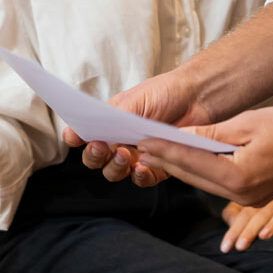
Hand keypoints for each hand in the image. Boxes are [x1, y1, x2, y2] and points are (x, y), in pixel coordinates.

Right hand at [69, 68, 214, 187]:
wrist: (198, 98)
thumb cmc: (165, 93)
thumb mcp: (134, 100)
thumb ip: (111, 116)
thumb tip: (84, 128)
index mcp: (110, 124)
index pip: (85, 136)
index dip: (76, 138)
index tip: (74, 137)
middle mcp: (120, 142)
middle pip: (96, 159)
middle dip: (94, 156)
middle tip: (101, 147)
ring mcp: (137, 156)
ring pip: (115, 173)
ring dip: (114, 167)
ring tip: (123, 155)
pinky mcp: (158, 167)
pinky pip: (142, 179)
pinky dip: (140, 176)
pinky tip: (142, 167)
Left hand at [134, 106, 272, 207]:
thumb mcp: (249, 124)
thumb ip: (213, 135)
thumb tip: (182, 137)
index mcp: (239, 177)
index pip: (191, 161)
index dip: (164, 149)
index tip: (142, 140)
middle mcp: (242, 195)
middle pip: (193, 176)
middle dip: (165, 161)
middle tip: (139, 147)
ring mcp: (250, 199)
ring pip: (204, 182)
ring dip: (180, 167)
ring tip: (155, 153)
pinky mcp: (255, 196)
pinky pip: (218, 183)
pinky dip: (200, 171)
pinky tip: (186, 159)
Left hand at [219, 189, 272, 252]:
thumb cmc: (257, 211)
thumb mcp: (241, 210)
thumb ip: (232, 215)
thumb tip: (232, 222)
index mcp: (255, 203)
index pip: (242, 216)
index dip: (233, 232)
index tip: (225, 248)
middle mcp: (272, 204)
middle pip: (259, 216)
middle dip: (249, 232)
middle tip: (240, 247)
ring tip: (263, 236)